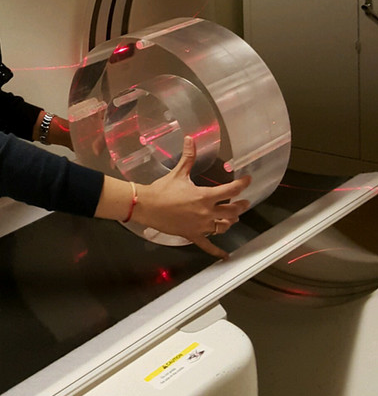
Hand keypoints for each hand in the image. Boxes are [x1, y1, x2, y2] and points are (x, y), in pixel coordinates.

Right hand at [133, 136, 250, 259]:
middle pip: (231, 211)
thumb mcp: (178, 172)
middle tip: (245, 203)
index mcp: (204, 196)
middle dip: (240, 206)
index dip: (242, 185)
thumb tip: (190, 138)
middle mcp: (206, 212)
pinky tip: (225, 256)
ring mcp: (201, 226)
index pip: (230, 190)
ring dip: (230, 222)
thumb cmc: (163, 189)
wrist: (147, 206)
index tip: (248, 180)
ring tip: (234, 218)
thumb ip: (188, 156)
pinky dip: (217, 252)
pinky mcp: (193, 235)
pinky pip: (208, 246)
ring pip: (223, 227)